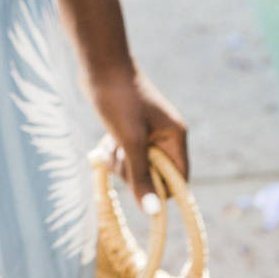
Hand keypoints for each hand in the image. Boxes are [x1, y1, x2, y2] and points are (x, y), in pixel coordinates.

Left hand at [90, 65, 187, 203]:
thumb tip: (153, 212)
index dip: (160, 190)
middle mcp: (167, 137)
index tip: (138, 190)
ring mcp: (149, 134)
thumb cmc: (118, 100)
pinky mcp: (132, 131)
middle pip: (156, 176)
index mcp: (175, 137)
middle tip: (118, 158)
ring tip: (108, 147)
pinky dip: (115, 155)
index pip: (179, 180)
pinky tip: (104, 145)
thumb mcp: (130, 142)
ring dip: (121, 165)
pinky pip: (127, 156)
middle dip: (134, 174)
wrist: (99, 65)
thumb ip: (141, 176)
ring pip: (138, 167)